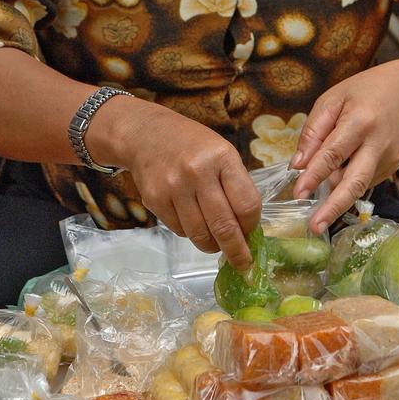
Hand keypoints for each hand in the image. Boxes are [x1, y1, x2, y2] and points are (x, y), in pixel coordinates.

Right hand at [110, 102, 259, 268]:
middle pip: (224, 226)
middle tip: (243, 264)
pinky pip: (180, 231)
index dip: (252, 226)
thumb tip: (248, 228)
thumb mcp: (223, 153)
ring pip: (200, 234)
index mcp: (222, 158)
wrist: (146, 135)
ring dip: (212, 246)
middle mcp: (197, 172)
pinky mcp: (155, 200)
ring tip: (217, 245)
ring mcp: (173, 187)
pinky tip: (195, 224)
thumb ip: (236, 186)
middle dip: (237, 251)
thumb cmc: (193, 146)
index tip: (253, 234)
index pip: (246, 204)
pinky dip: (191, 235)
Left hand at [291, 59, 398, 230]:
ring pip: (357, 185)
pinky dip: (346, 183)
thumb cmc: (363, 93)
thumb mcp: (332, 100)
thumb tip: (298, 164)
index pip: (334, 153)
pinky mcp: (392, 167)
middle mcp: (378, 144)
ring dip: (335, 196)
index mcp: (361, 121)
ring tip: (318, 208)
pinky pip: (363, 181)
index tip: (298, 194)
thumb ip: (313, 131)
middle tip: (315, 226)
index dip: (315, 176)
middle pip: (355, 182)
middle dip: (334, 207)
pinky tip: (339, 175)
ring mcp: (389, 159)